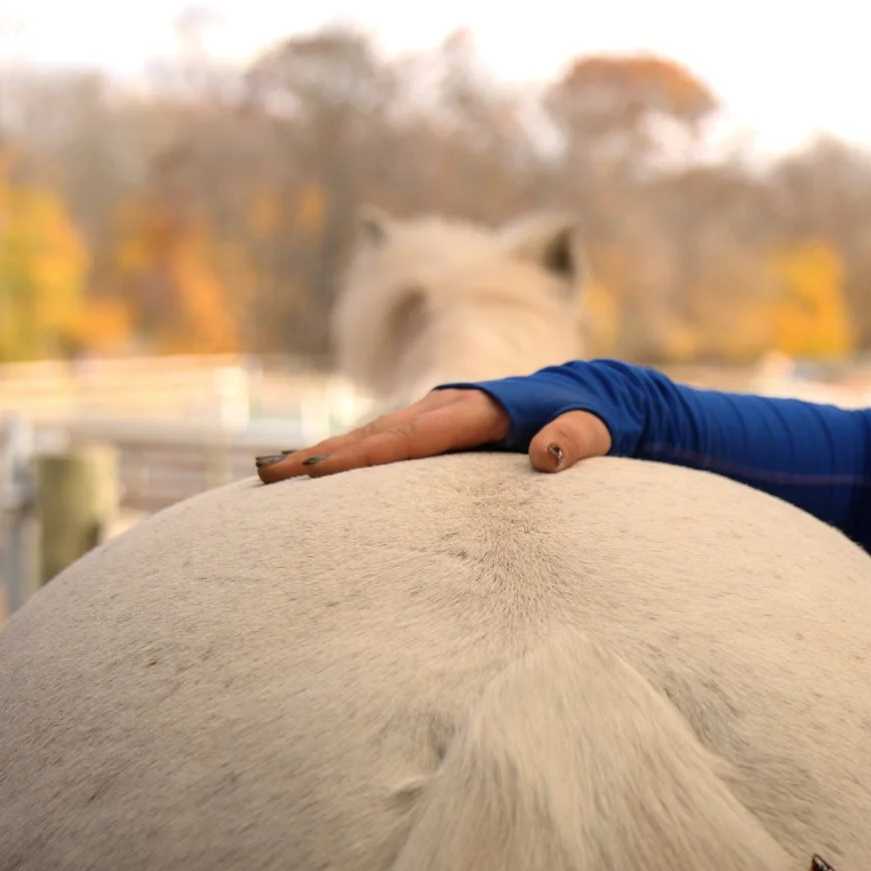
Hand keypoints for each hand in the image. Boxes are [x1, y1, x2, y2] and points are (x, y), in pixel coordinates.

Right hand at [252, 387, 612, 482]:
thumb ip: (577, 439)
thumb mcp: (600, 428)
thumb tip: (546, 455)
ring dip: (327, 453)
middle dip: (323, 454)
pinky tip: (318, 472)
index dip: (365, 454)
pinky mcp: (442, 427)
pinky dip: (352, 454)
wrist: (603, 392)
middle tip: (267, 478)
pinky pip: (389, 441)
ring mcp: (443, 414)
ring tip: (272, 475)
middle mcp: (453, 405)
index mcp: (482, 407)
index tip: (318, 470)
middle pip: (378, 433)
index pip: (414, 436)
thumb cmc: (602, 417)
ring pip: (375, 434)